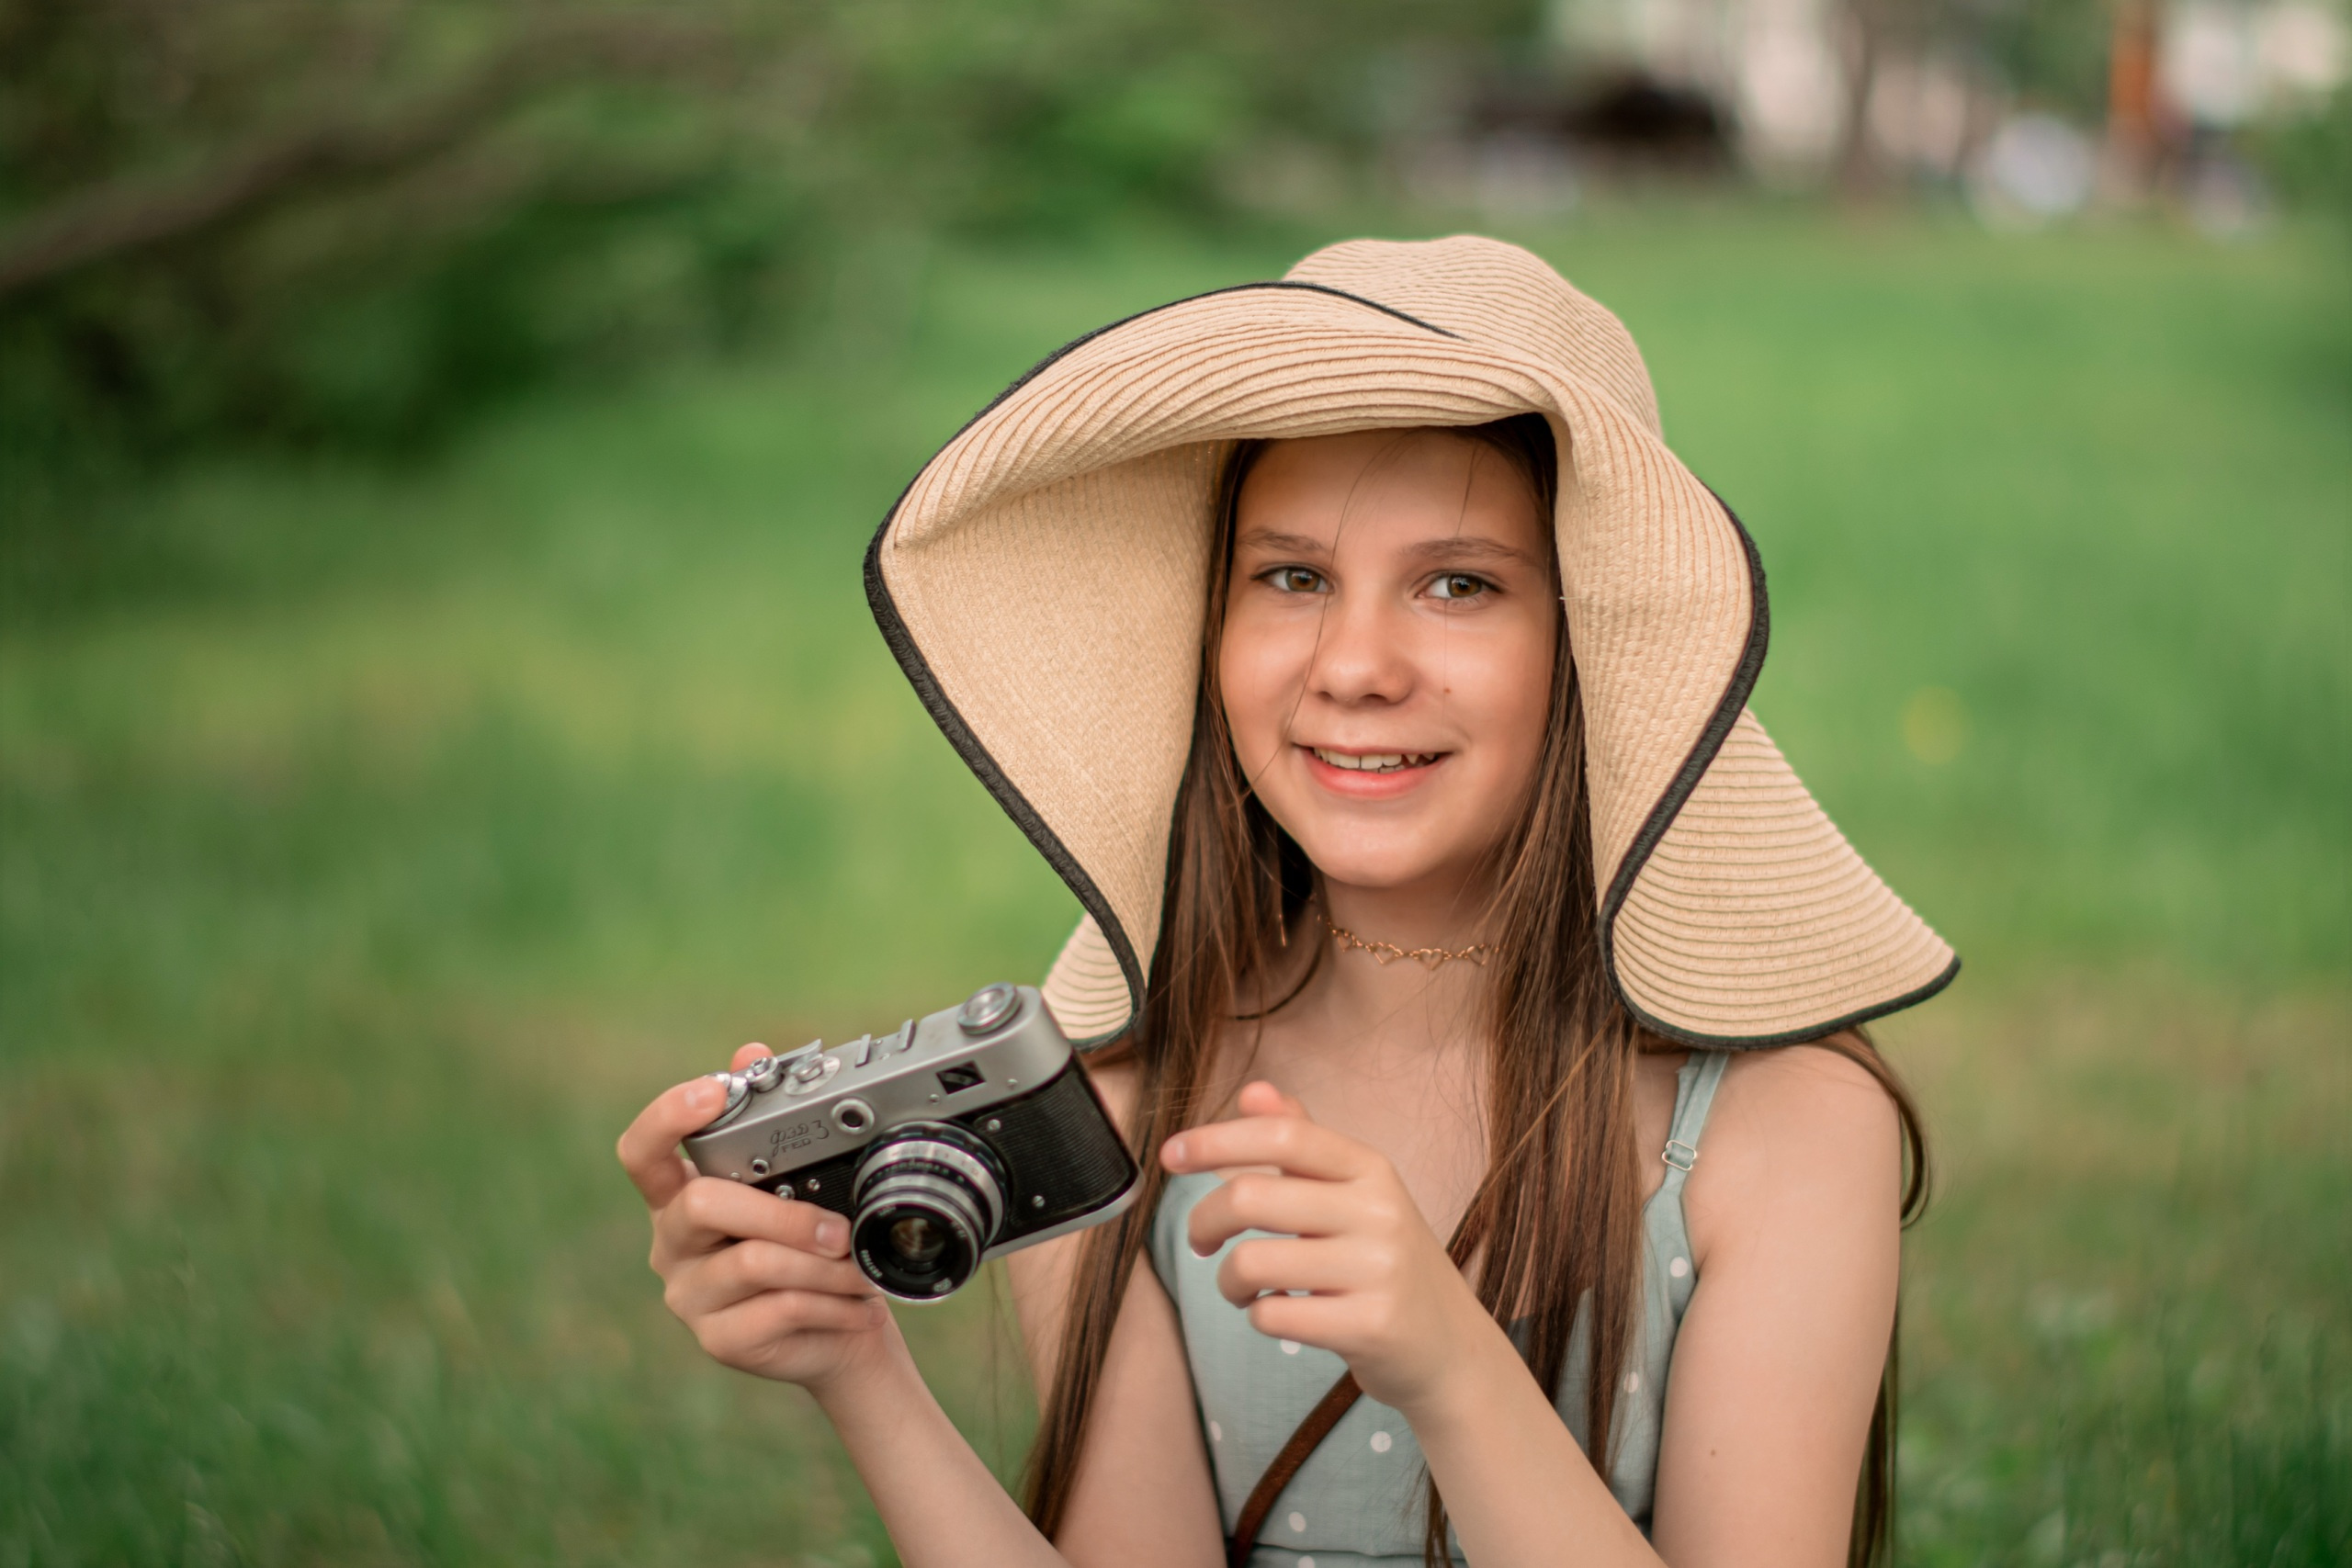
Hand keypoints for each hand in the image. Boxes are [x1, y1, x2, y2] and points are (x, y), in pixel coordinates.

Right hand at [618, 1043, 895, 1391]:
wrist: (837, 1330)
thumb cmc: (810, 1247)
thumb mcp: (798, 1182)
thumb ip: (771, 1121)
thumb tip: (752, 1049)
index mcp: (682, 1194)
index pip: (642, 1151)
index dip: (666, 1117)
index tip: (714, 1090)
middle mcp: (673, 1243)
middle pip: (703, 1205)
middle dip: (782, 1213)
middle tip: (839, 1230)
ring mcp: (690, 1295)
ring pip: (752, 1263)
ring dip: (822, 1265)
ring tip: (861, 1270)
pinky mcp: (718, 1339)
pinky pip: (777, 1309)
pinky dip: (830, 1304)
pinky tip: (858, 1307)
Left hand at [1161, 1082, 1505, 1415]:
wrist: (1450, 1348)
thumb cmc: (1385, 1263)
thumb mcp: (1356, 1194)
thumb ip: (1303, 1143)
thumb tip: (1253, 1091)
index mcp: (1370, 1168)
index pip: (1281, 1136)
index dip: (1217, 1139)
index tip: (1171, 1155)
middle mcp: (1378, 1211)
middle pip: (1250, 1198)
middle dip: (1203, 1222)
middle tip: (1200, 1242)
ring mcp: (1378, 1270)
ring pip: (1252, 1263)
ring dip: (1228, 1282)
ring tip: (1242, 1289)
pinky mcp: (1370, 1326)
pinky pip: (1273, 1316)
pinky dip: (1259, 1317)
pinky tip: (1279, 1314)